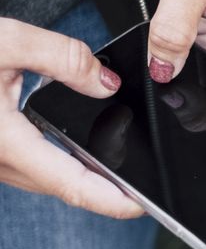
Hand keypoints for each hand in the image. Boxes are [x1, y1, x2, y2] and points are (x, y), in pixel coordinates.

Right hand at [0, 18, 142, 217]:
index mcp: (2, 141)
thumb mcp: (3, 41)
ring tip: (123, 168)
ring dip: (81, 175)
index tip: (145, 207)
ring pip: (44, 179)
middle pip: (62, 185)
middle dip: (105, 187)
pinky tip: (81, 148)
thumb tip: (106, 83)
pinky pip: (29, 167)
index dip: (112, 201)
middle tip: (148, 184)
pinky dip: (58, 161)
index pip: (69, 184)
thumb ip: (61, 58)